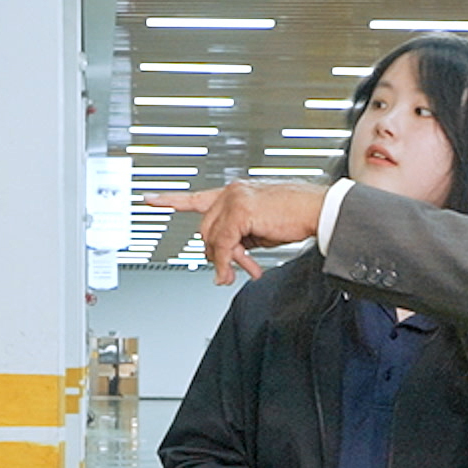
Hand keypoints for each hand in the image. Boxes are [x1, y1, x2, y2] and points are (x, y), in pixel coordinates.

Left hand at [167, 179, 329, 283]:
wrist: (318, 210)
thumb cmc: (296, 217)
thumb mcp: (261, 230)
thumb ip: (239, 239)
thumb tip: (226, 259)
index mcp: (235, 193)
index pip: (196, 198)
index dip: (171, 200)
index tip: (149, 199)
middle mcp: (231, 192)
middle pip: (205, 230)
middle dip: (216, 254)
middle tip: (231, 270)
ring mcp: (234, 199)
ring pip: (213, 239)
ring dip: (223, 261)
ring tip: (236, 274)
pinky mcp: (241, 211)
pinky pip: (224, 244)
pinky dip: (228, 261)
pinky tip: (236, 270)